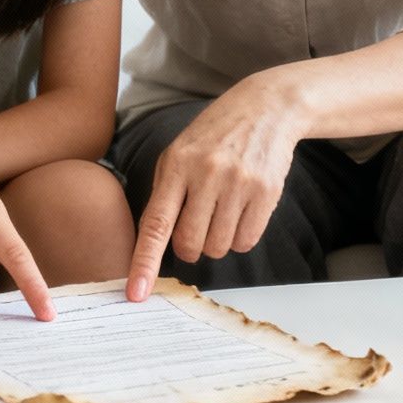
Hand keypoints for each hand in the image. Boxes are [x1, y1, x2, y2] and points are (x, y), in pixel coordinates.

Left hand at [126, 72, 303, 300]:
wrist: (265, 109)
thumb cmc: (214, 137)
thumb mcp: (179, 153)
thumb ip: (166, 195)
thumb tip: (156, 245)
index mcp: (176, 165)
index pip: (155, 223)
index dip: (144, 262)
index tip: (136, 293)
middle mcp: (206, 174)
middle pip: (190, 243)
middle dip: (190, 248)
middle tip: (196, 231)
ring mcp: (238, 183)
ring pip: (219, 247)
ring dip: (217, 241)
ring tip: (222, 210)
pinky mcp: (266, 192)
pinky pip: (247, 241)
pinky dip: (240, 237)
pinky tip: (241, 211)